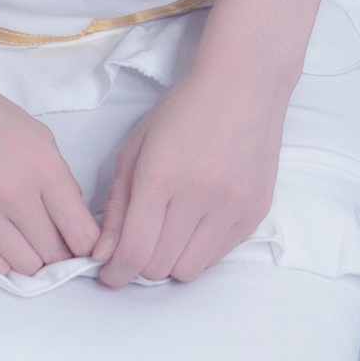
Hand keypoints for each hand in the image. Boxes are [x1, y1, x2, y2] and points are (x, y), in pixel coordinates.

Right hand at [0, 59, 101, 276]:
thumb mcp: (31, 131)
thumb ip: (55, 175)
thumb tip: (69, 215)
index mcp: (42, 165)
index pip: (81, 231)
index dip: (87, 248)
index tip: (83, 250)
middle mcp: (14, 194)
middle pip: (54, 255)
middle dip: (59, 255)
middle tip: (52, 248)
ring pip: (24, 267)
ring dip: (29, 261)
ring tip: (23, 244)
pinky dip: (0, 263)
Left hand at [93, 65, 287, 286]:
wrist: (245, 85)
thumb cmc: (184, 111)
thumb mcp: (135, 149)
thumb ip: (116, 205)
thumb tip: (104, 253)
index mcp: (160, 176)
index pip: (134, 252)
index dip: (116, 273)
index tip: (110, 274)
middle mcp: (199, 195)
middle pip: (160, 267)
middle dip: (141, 264)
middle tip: (139, 245)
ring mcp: (232, 205)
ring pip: (190, 269)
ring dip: (172, 261)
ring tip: (169, 235)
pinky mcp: (255, 211)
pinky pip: (219, 256)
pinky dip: (201, 250)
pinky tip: (196, 223)